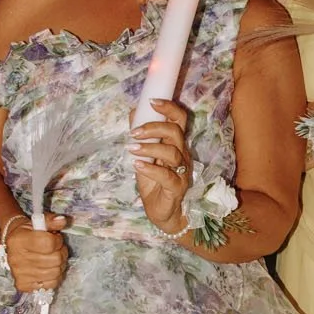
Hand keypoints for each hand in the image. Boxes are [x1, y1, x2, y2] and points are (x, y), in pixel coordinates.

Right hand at [4, 213, 68, 292]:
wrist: (13, 246)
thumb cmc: (28, 234)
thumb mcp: (37, 223)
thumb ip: (51, 221)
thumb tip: (63, 220)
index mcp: (18, 240)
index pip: (49, 243)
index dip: (58, 241)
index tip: (55, 239)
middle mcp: (16, 258)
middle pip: (55, 260)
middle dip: (61, 253)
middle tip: (56, 249)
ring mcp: (18, 274)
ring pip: (55, 273)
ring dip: (59, 265)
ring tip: (53, 259)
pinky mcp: (23, 285)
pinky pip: (50, 285)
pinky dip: (54, 277)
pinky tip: (48, 269)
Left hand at [130, 99, 192, 233]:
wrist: (163, 212)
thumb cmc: (154, 182)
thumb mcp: (145, 156)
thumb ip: (142, 136)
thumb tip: (134, 112)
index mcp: (176, 143)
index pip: (179, 120)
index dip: (168, 108)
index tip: (151, 102)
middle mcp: (182, 155)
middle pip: (175, 133)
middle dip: (154, 127)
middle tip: (134, 133)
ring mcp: (182, 172)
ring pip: (172, 153)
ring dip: (150, 148)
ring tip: (131, 149)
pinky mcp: (177, 188)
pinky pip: (167, 176)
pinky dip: (151, 168)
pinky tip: (137, 165)